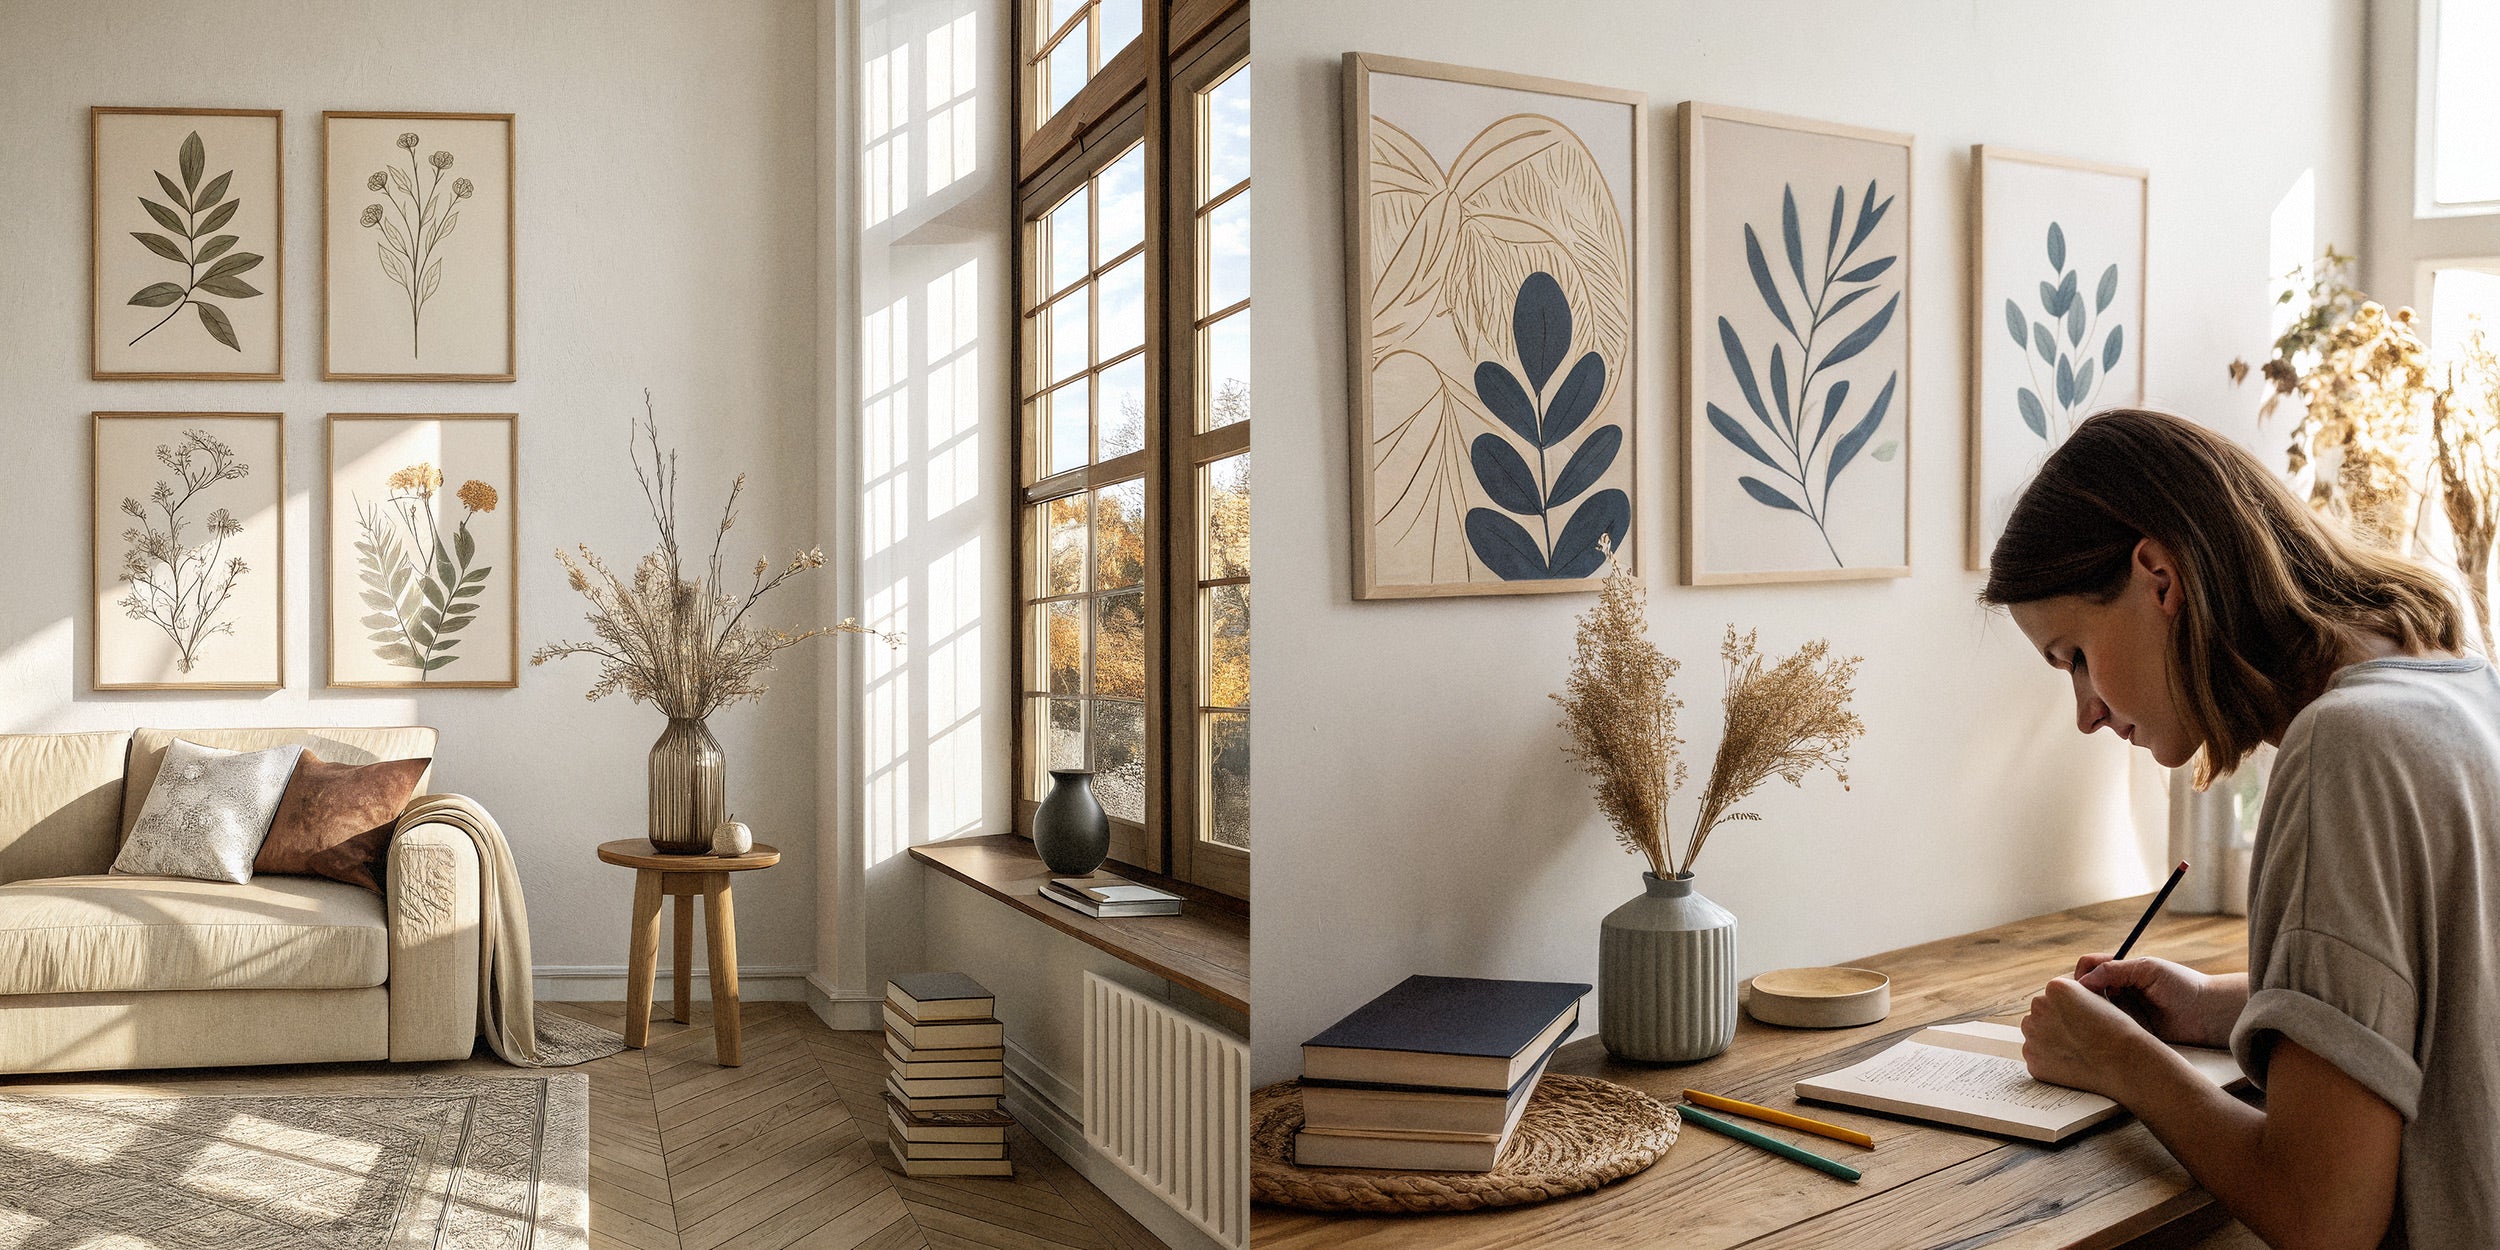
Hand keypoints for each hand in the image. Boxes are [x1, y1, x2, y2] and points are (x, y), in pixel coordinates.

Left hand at [2021, 975, 2158, 1095]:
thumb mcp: (2094, 998)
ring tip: (2076, 1049)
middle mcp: (2039, 1007)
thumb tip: (2054, 998)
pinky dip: (2049, 1061)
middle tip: (2078, 1036)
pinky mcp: (2033, 1060)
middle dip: (2054, 1023)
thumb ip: (2070, 995)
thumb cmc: (2116, 1029)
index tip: (2080, 1020)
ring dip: (2047, 1039)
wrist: (2125, 1061)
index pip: (2051, 995)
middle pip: (2040, 1013)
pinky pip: (2037, 1057)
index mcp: (2054, 988)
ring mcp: (2033, 1035)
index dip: (2067, 1009)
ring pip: (2035, 1033)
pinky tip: (2071, 1063)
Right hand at [2074, 954, 2228, 1046]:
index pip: (2089, 966)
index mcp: (2122, 970)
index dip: (2082, 974)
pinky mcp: (2130, 1031)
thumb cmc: (2182, 985)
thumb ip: (2114, 970)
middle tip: (2085, 1005)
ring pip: (2093, 1010)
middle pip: (2086, 989)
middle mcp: (2119, 990)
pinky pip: (2108, 1029)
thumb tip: (2082, 982)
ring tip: (2094, 1019)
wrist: (2209, 1014)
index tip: (2084, 986)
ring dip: (2089, 1013)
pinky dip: (2102, 1030)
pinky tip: (2103, 1032)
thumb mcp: (2146, 969)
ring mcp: (2123, 1011)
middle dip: (2079, 995)